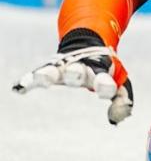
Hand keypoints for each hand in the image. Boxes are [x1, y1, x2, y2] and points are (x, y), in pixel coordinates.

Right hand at [13, 38, 133, 124]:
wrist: (87, 41)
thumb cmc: (105, 69)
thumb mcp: (119, 82)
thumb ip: (122, 100)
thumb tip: (116, 119)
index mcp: (101, 69)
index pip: (104, 78)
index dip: (105, 85)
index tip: (107, 91)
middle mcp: (81, 67)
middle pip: (77, 71)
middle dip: (76, 73)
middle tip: (75, 74)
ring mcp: (64, 67)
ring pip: (55, 70)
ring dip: (49, 74)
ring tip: (42, 78)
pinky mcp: (50, 68)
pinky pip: (37, 74)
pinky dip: (29, 80)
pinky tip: (19, 88)